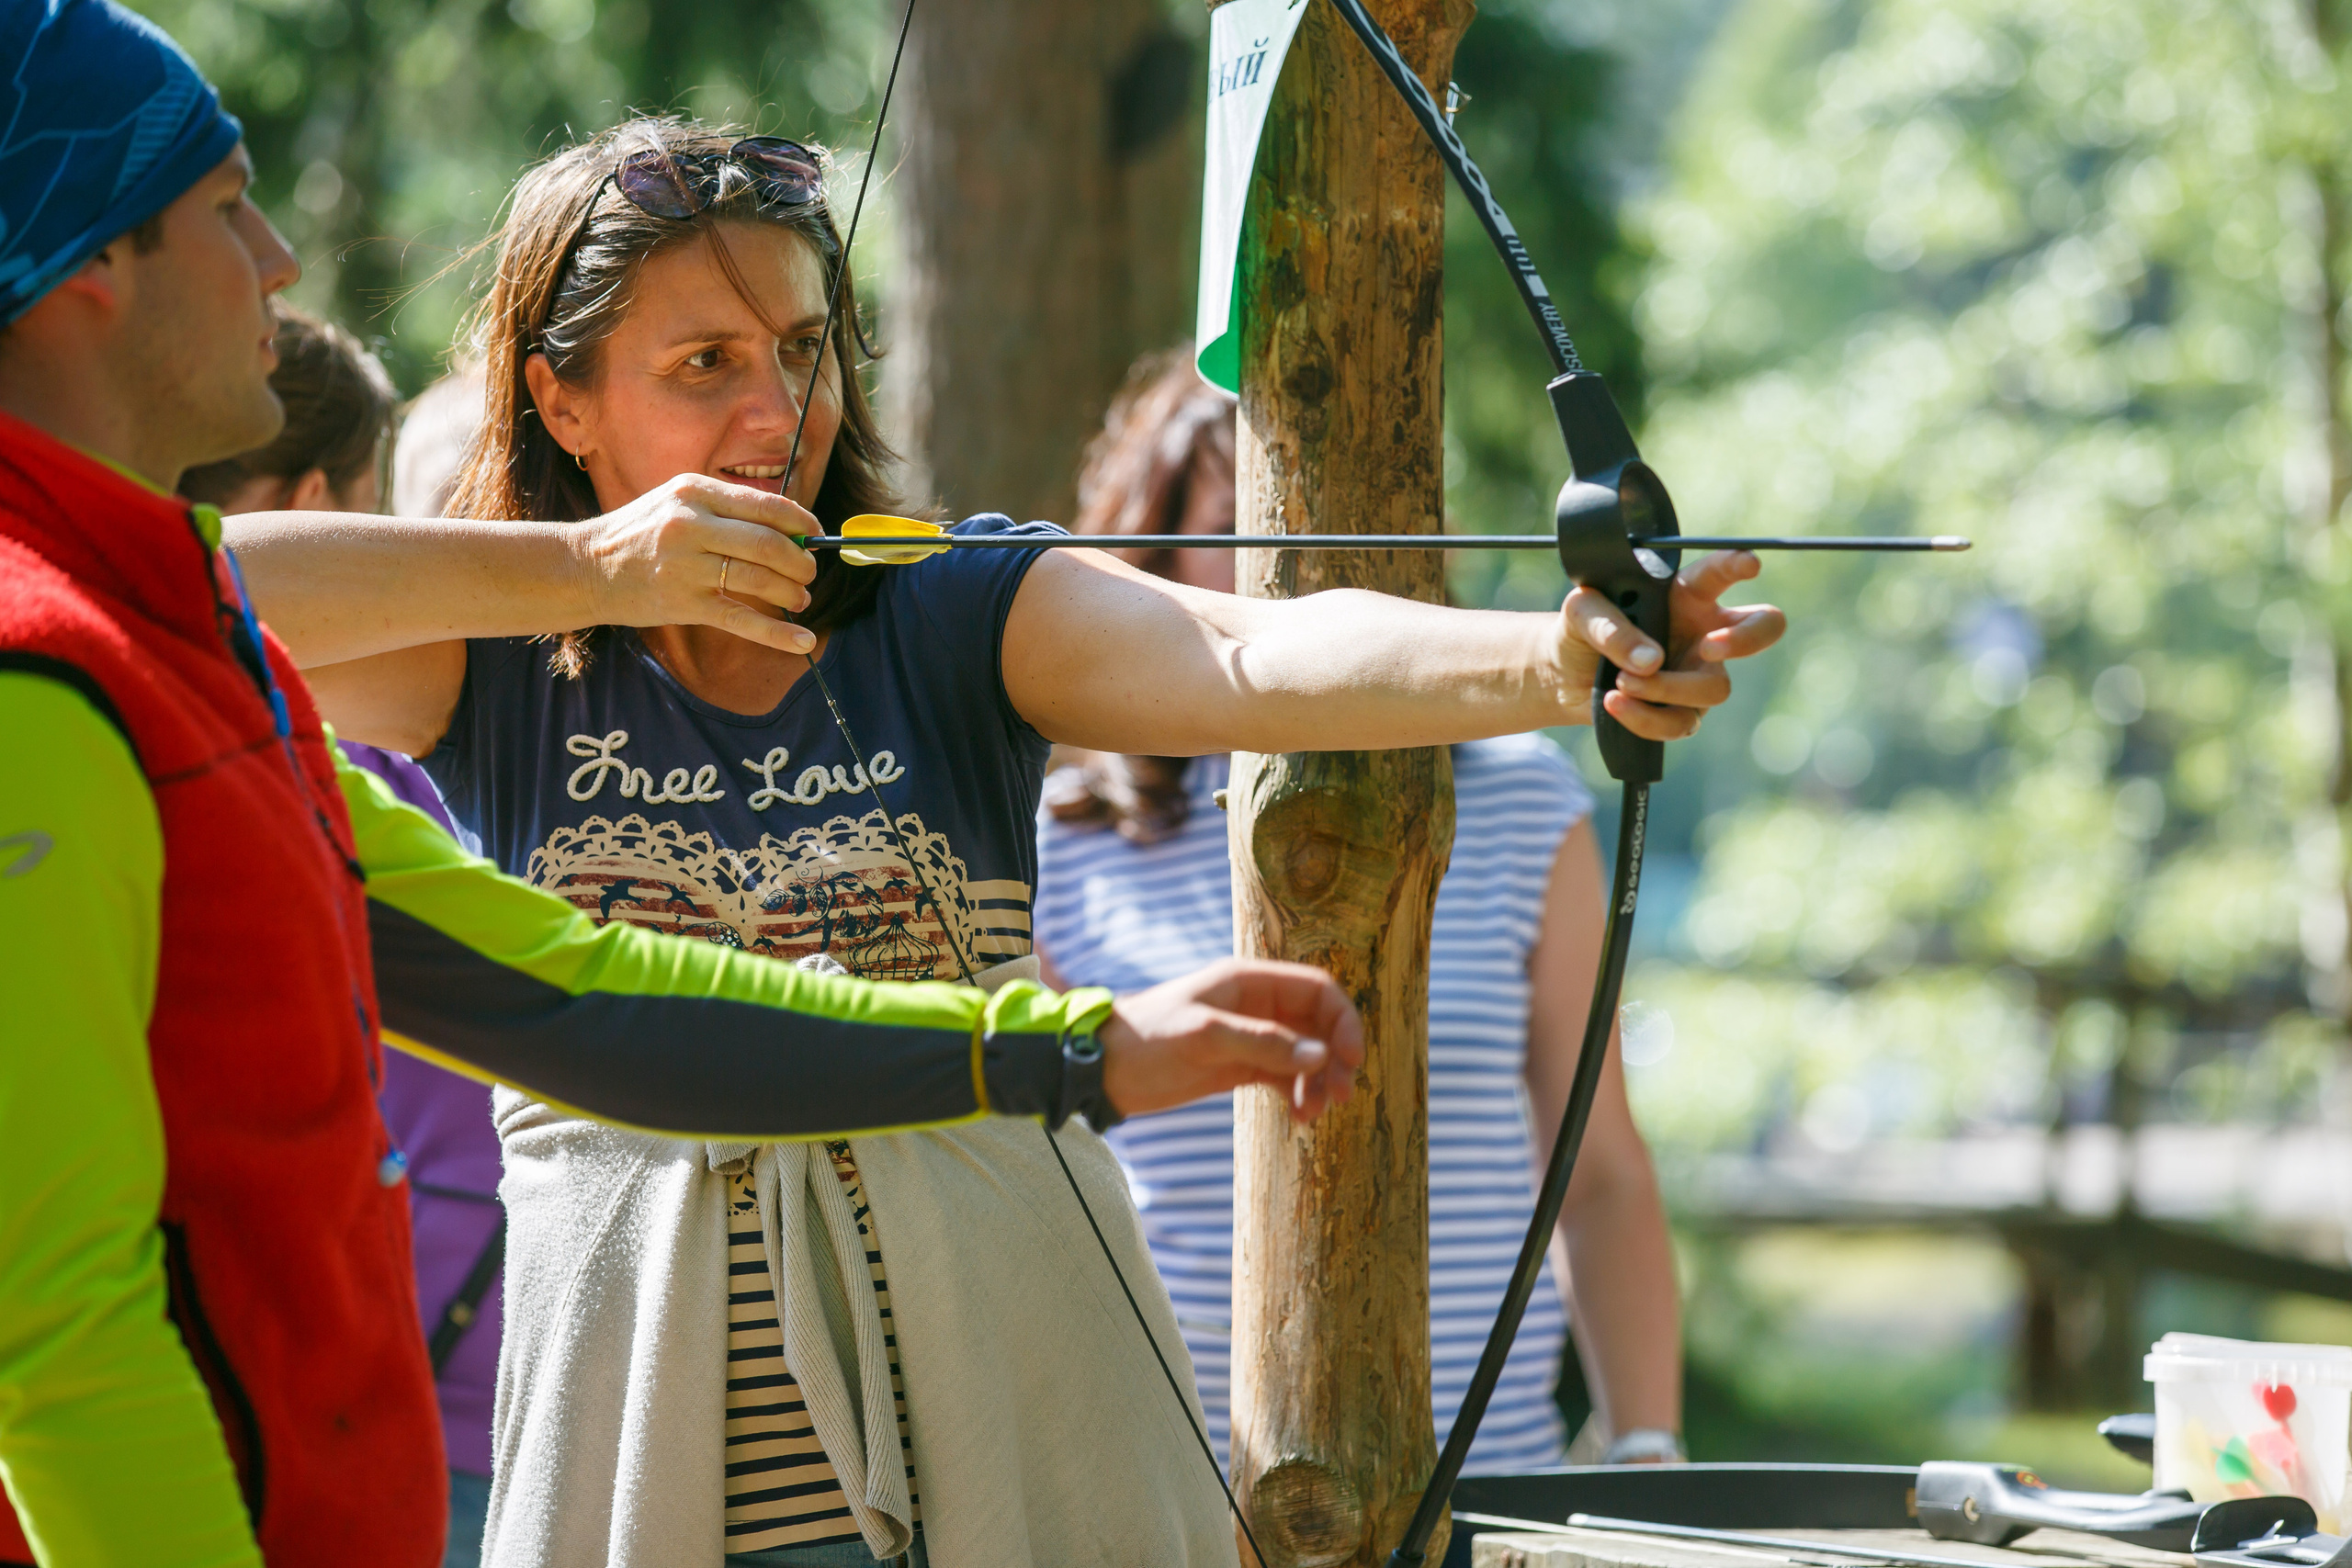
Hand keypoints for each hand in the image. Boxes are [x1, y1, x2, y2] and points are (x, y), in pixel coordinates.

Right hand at [574, 474, 822, 653]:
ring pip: (759, 580)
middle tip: (810, 572)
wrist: (586, 567)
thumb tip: (790, 529)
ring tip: (800, 598)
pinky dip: (778, 634)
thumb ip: (727, 509)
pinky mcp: (684, 604)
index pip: (765, 505)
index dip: (801, 522)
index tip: (815, 535)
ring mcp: (687, 566)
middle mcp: (691, 525)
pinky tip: (803, 642)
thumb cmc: (640, 533)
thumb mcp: (677, 501)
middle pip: (768, 543)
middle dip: (800, 560)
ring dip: (791, 592)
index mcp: (695, 492)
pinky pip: (742, 620)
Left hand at [1100, 958, 1363, 1122]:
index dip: (1342, 1021)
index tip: (1351, 1059)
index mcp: (1249, 982)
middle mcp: (1256, 1006)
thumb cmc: (1146, 1039)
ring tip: (1315, 1112)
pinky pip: (1285, 1076)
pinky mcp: (1239, 1066)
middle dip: (1334, 1057)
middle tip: (1340, 1095)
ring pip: (1306, 1054)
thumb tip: (1320, 1056)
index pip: (1317, 990)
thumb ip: (1263, 1043)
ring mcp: (1250, 1037)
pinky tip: (1300, 1117)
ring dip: (1319, 1080)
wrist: (1102, 1070)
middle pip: (1318, 1024)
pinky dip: (1299, 1094)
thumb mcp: (1204, 1036)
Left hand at [1555, 550, 1786, 738]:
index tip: (1749, 565)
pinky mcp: (1681, 712)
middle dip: (1747, 639)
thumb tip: (1649, 662)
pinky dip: (1646, 718)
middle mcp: (1704, 632)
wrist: (1561, 674)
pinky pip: (1680, 723)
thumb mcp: (1581, 612)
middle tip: (1710, 646)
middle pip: (1764, 628)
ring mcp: (1698, 674)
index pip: (1719, 573)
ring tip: (1622, 681)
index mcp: (1686, 594)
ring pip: (1715, 688)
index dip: (1737, 564)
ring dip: (1668, 687)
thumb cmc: (1581, 630)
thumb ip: (1610, 625)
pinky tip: (1614, 703)